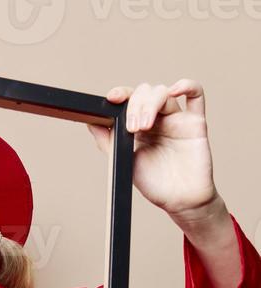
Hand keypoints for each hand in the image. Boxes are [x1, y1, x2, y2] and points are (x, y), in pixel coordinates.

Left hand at [87, 79, 219, 220]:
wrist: (179, 201)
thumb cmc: (155, 183)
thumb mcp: (125, 162)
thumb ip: (108, 141)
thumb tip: (90, 121)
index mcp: (139, 125)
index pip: (130, 99)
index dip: (122, 93)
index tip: (112, 98)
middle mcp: (158, 118)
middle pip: (146, 92)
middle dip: (136, 106)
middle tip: (133, 128)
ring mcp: (176, 118)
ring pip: (164, 93)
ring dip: (151, 103)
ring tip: (144, 126)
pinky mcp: (195, 122)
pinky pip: (196, 95)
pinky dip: (187, 85)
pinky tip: (175, 89)